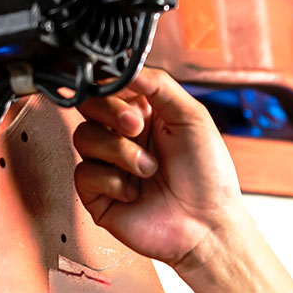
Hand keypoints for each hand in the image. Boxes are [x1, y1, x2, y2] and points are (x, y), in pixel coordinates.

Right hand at [72, 68, 292, 292]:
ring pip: (84, 138)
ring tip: (149, 169)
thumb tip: (127, 66)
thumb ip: (159, 85)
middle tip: (137, 128)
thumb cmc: (208, 176)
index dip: (112, 88)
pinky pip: (83, 173)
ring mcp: (108, 165)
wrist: (207, 226)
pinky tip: (134, 192)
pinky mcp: (97, 194)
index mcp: (145, 114)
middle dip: (111, 114)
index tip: (127, 98)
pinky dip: (111, 179)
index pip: (110, 87)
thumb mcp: (192, 117)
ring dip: (120, 152)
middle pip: (88, 106)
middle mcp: (123, 136)